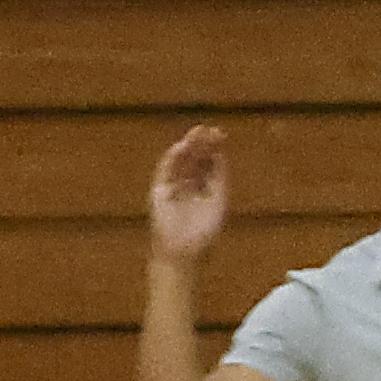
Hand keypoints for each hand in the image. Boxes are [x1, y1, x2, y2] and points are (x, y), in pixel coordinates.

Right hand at [149, 125, 229, 265]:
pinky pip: (165, 171)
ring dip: (187, 146)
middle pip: (195, 158)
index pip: (208, 162)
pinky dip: (171, 159)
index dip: (214, 148)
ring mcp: (173, 186)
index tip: (221, 134)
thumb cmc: (203, 231)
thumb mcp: (218, 200)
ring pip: (180, 162)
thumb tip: (221, 154)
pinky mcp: (159, 191)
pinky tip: (180, 147)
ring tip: (196, 132)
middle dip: (202, 144)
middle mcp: (188, 184)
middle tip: (209, 128)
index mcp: (204, 187)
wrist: (184, 251)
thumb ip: (219, 177)